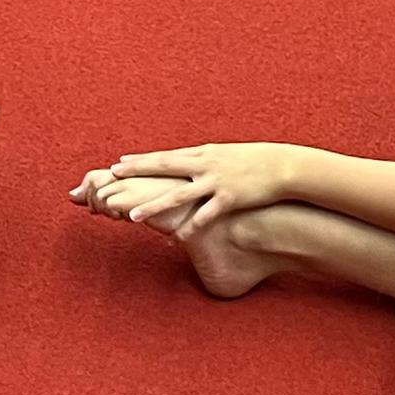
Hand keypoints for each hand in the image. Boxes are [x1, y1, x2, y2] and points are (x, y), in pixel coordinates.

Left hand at [70, 143, 297, 231]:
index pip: (165, 157)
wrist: (283, 165)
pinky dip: (189, 228)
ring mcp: (216, 182)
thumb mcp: (226, 156)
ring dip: (154, 206)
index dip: (141, 160)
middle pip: (164, 168)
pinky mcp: (229, 198)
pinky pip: (205, 216)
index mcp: (203, 154)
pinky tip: (175, 239)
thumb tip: (188, 165)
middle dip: (137, 171)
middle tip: (112, 175)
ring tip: (131, 216)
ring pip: (178, 195)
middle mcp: (205, 165)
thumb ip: (206, 161)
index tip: (119, 162)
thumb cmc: (254, 161)